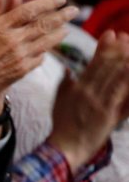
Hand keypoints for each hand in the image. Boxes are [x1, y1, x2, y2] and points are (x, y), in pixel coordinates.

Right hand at [0, 0, 77, 107]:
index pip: (30, 10)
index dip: (48, 3)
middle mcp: (13, 41)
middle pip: (44, 25)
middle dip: (62, 16)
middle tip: (75, 10)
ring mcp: (19, 57)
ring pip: (46, 42)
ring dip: (58, 34)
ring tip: (67, 28)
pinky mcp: (21, 70)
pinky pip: (39, 58)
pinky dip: (45, 51)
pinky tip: (49, 48)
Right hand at [49, 31, 128, 169]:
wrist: (66, 146)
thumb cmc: (62, 125)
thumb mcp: (59, 101)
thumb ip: (65, 84)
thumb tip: (68, 69)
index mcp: (76, 87)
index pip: (92, 62)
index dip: (102, 47)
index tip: (110, 34)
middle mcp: (88, 91)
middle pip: (105, 66)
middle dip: (116, 49)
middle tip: (125, 35)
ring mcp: (98, 101)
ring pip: (114, 76)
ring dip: (124, 60)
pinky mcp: (108, 113)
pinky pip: (120, 93)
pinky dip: (126, 80)